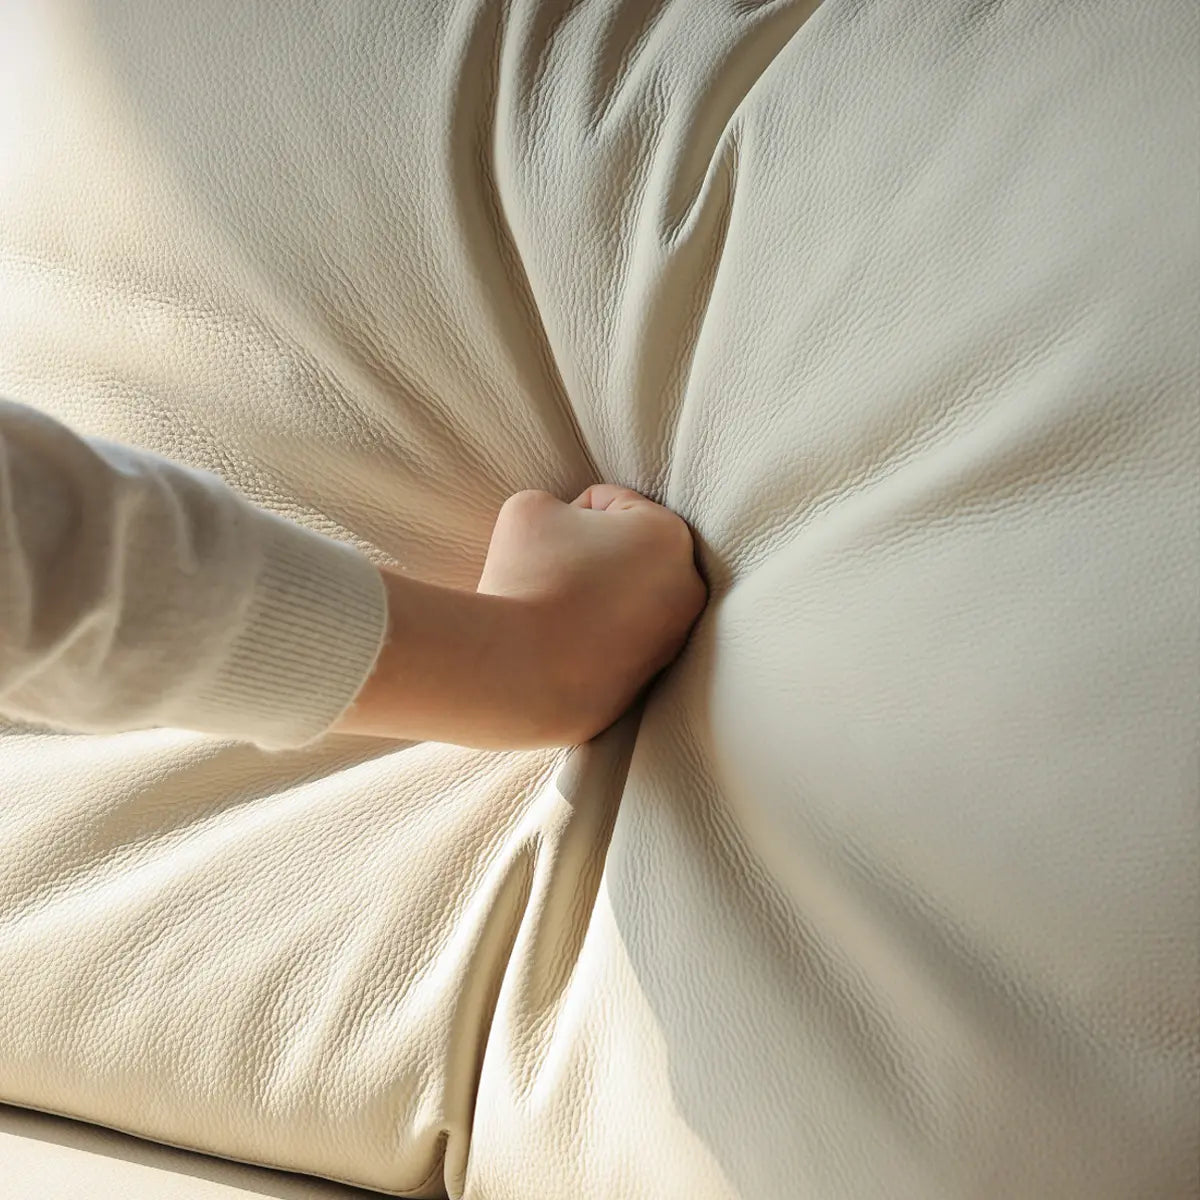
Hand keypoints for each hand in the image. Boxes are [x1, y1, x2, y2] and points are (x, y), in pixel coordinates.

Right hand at [333, 486, 706, 747]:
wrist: (516, 674)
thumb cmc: (523, 578)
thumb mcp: (526, 511)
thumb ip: (549, 506)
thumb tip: (547, 524)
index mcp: (667, 538)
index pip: (617, 504)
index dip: (570, 513)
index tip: (541, 538)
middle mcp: (683, 594)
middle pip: (626, 558)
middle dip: (586, 558)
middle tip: (538, 572)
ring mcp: (666, 648)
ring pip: (618, 607)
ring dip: (584, 602)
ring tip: (538, 610)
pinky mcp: (639, 690)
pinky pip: (607, 651)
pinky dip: (582, 645)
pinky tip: (545, 649)